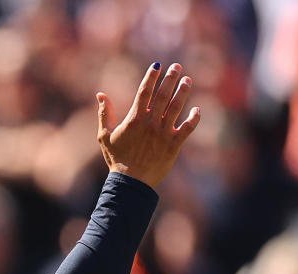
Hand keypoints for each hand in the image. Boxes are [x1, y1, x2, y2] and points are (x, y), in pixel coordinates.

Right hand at [96, 62, 199, 187]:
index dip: (151, 76)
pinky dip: (194, 118)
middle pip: (163, 95)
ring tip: (188, 80)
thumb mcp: (104, 136)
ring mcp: (163, 133)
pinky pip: (188, 128)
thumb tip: (100, 95)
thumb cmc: (116, 159)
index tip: (158, 65)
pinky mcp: (173, 145)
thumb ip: (104, 114)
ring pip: (177, 107)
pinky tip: (197, 109)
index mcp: (135, 119)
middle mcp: (151, 123)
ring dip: (183, 92)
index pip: (144, 91)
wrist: (130, 183)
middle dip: (170, 79)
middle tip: (177, 67)